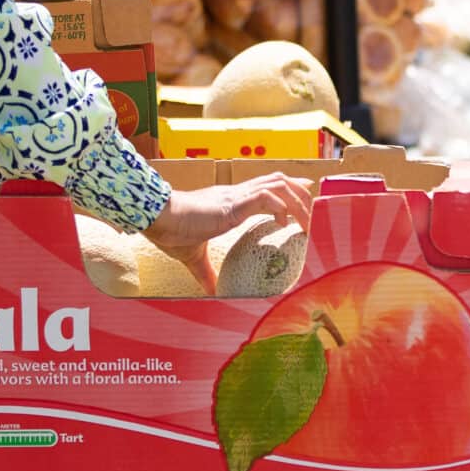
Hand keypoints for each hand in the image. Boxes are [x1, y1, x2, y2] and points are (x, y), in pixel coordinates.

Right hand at [141, 174, 315, 294]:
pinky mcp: (233, 204)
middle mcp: (236, 194)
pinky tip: (283, 223)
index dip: (287, 188)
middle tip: (312, 207)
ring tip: (304, 221)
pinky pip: (265, 197)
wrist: (158, 218)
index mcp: (230, 201)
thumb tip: (210, 291)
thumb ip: (205, 272)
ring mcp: (235, 197)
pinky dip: (280, 206)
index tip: (303, 192)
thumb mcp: (193, 255)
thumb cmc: (170, 232)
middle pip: (278, 179)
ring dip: (296, 200)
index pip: (265, 185)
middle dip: (299, 192)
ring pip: (277, 185)